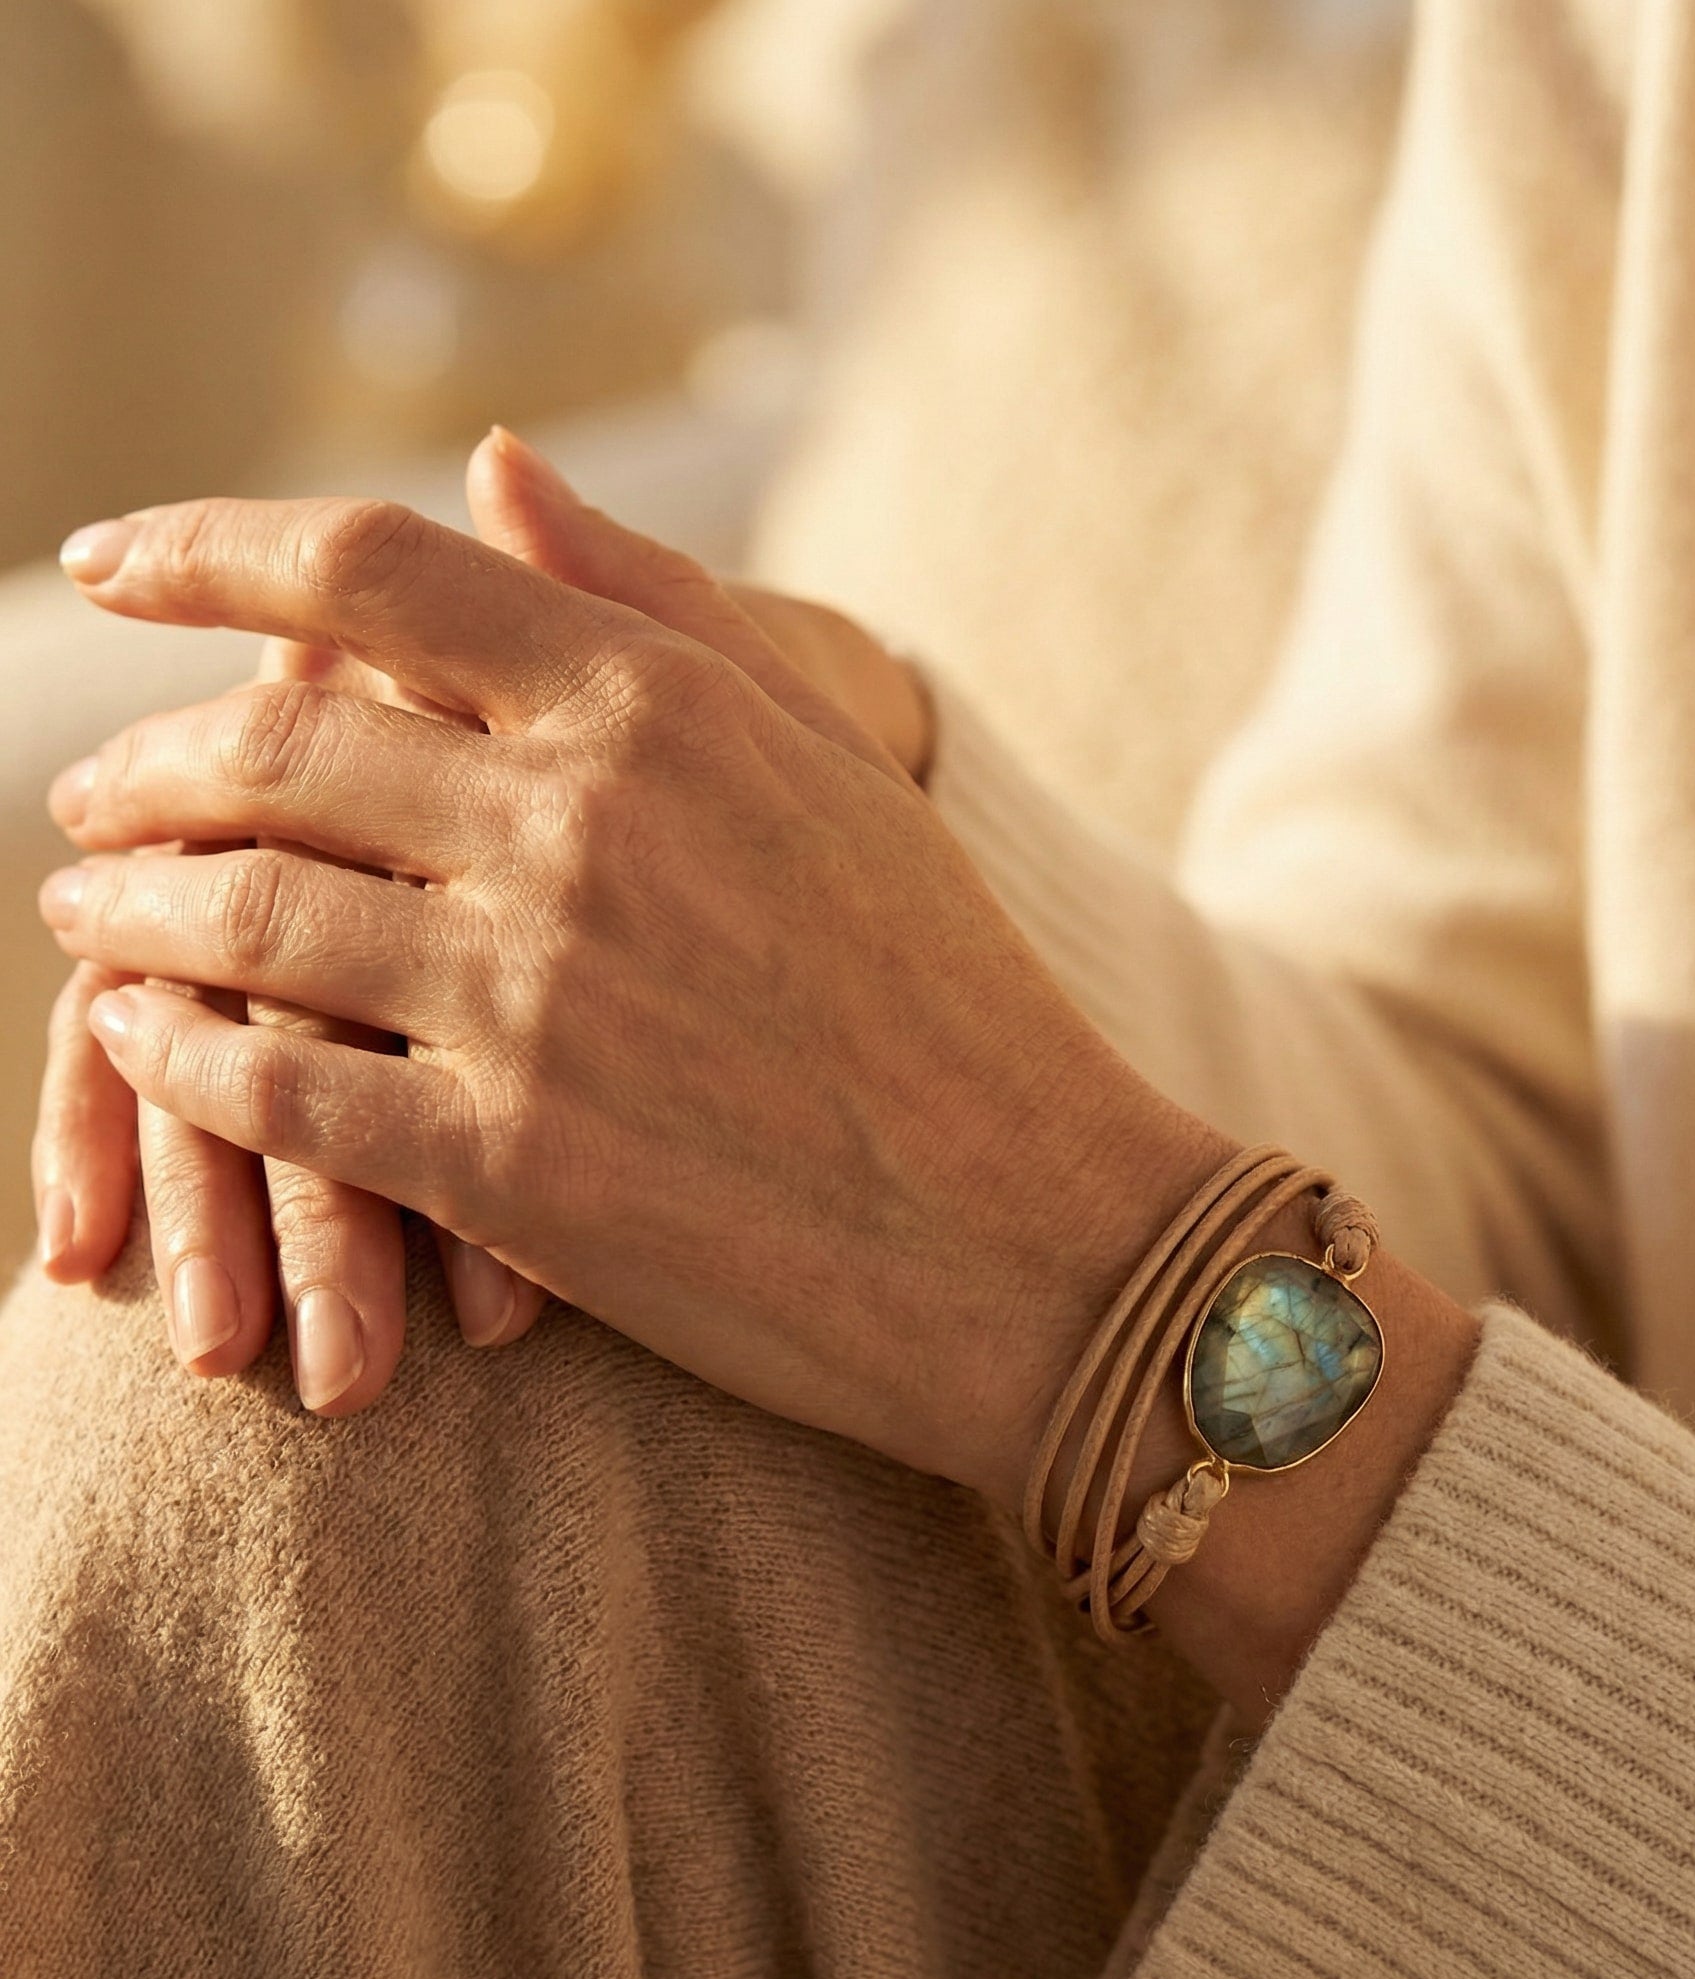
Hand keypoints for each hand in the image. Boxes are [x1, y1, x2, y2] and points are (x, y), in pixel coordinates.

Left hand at [32, 432, 934, 1412]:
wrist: (1042, 1238)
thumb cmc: (953, 999)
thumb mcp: (832, 762)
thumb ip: (657, 605)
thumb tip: (496, 468)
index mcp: (662, 709)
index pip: (368, 571)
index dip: (201, 547)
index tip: (103, 561)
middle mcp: (583, 830)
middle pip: (270, 744)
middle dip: (139, 761)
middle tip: (87, 795)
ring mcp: (540, 1001)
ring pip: (245, 915)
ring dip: (128, 906)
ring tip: (86, 913)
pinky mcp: (514, 1169)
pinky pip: (276, 1091)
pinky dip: (179, 1059)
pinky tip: (141, 1044)